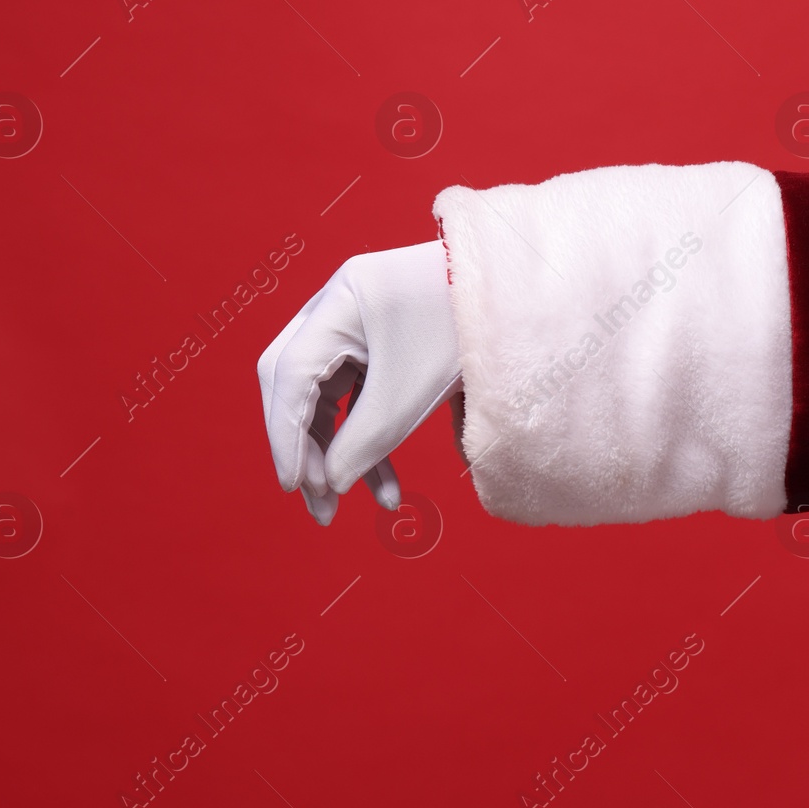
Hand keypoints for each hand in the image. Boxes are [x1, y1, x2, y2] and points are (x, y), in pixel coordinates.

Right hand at [257, 240, 461, 524]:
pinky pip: (356, 393)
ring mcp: (357, 320)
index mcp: (342, 301)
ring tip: (359, 505)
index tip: (295, 488)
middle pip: (297, 385)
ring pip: (327, 395)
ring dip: (338, 451)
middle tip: (321, 507)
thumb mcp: (412, 393)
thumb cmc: (466, 333)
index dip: (286, 436)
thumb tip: (329, 485)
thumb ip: (364, 442)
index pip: (290, 375)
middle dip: (307, 449)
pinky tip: (385, 485)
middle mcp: (339, 304)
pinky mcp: (378, 340)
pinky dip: (365, 436)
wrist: (521, 302)